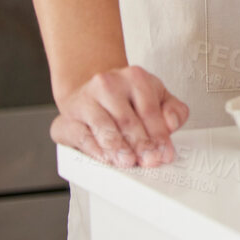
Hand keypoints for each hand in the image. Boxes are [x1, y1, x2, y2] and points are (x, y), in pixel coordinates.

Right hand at [49, 65, 189, 167]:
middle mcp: (107, 84)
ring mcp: (84, 100)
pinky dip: (96, 150)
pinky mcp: (66, 119)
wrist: (90, 94)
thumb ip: (172, 110)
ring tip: (129, 162)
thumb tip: (171, 124)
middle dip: (141, 144)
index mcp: (134, 77)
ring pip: (104, 128)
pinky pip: (83, 137)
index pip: (149, 109)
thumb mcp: (156, 98)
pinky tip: (106, 159)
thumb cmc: (126, 99)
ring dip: (118, 149)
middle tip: (149, 161)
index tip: (164, 152)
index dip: (159, 134)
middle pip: (127, 120)